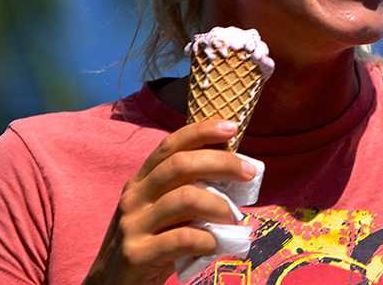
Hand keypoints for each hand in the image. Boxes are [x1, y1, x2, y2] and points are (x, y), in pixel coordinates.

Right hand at [83, 118, 256, 284]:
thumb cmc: (148, 242)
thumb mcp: (160, 210)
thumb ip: (186, 191)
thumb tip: (234, 174)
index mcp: (141, 180)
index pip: (171, 145)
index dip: (201, 131)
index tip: (232, 127)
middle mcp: (134, 196)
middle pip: (180, 165)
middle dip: (221, 163)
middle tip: (249, 172)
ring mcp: (133, 225)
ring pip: (183, 198)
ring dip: (218, 205)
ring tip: (234, 218)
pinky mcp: (137, 254)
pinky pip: (181, 239)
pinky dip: (207, 239)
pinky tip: (215, 244)